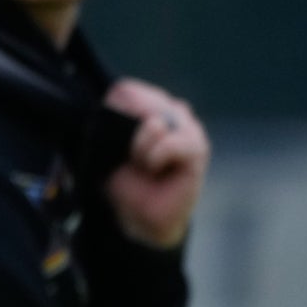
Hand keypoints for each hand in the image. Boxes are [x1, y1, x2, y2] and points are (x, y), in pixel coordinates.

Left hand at [104, 79, 207, 248]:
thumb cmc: (126, 180)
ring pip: (154, 121)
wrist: (142, 214)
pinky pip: (173, 142)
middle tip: (129, 156)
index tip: (112, 140)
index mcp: (146, 104)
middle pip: (137, 101)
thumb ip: (119, 120)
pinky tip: (154, 168)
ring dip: (139, 147)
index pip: (125, 92)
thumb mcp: (109, 147)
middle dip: (126, 131)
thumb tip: (150, 119)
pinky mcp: (197, 147)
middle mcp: (168, 109)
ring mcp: (186, 125)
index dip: (113, 113)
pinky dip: (156, 156)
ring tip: (143, 164)